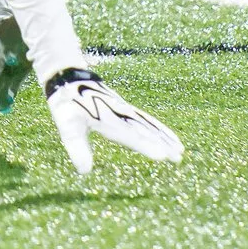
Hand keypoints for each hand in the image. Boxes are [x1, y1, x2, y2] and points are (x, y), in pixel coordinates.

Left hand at [46, 72, 183, 173]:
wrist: (69, 77)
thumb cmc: (66, 103)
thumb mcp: (67, 126)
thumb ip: (77, 148)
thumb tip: (85, 171)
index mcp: (107, 119)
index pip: (130, 135)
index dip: (145, 146)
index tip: (161, 155)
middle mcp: (120, 113)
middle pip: (145, 130)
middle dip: (161, 144)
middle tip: (178, 157)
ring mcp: (124, 109)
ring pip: (149, 124)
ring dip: (164, 137)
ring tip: (180, 150)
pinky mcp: (125, 108)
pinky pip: (146, 119)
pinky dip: (159, 128)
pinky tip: (168, 136)